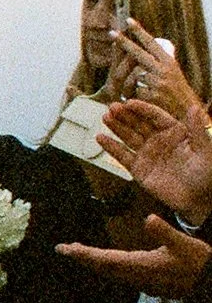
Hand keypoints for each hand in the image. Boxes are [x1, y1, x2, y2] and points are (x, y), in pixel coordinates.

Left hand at [58, 212, 208, 299]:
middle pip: (103, 268)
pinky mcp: (149, 284)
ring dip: (94, 263)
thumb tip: (148, 218)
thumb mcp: (185, 244)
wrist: (210, 284)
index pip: (104, 260)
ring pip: (112, 273)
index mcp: (141, 266)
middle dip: (84, 258)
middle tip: (65, 249)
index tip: (64, 249)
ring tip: (80, 253)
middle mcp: (137, 277)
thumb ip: (165, 232)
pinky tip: (108, 263)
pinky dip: (109, 267)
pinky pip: (121, 276)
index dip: (83, 254)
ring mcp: (142, 283)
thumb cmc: (199, 264)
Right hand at [100, 95, 211, 225]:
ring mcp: (147, 154)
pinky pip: (123, 156)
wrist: (198, 199)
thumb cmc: (206, 174)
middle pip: (139, 124)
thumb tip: (193, 107)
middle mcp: (159, 140)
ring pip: (128, 137)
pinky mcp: (139, 169)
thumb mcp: (205, 149)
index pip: (155, 116)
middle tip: (112, 107)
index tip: (129, 103)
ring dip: (116, 127)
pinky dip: (111, 147)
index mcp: (175, 132)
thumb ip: (197, 128)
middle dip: (125, 115)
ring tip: (105, 117)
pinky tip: (101, 138)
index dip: (142, 109)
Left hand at [111, 17, 197, 121]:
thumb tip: (143, 48)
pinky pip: (136, 91)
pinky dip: (138, 96)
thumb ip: (159, 62)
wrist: (187, 110)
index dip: (140, 32)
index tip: (128, 21)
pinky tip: (146, 99)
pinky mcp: (153, 95)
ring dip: (134, 83)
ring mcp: (158, 82)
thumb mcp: (173, 72)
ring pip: (135, 76)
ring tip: (143, 90)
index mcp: (169, 62)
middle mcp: (164, 70)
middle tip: (111, 33)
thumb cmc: (177, 91)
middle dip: (124, 42)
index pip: (152, 43)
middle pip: (138, 53)